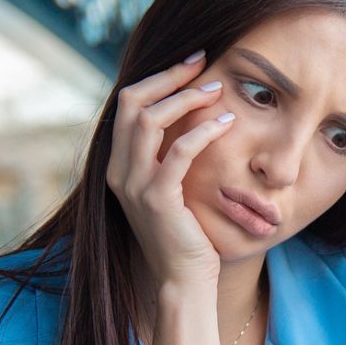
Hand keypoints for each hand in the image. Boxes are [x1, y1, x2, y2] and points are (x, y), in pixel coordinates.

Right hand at [106, 49, 234, 287]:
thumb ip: (167, 156)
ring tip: (217, 90)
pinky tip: (227, 124)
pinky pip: (179, 151)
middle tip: (202, 63)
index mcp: (118, 165)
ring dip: (186, 98)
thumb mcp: (169, 188)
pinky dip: (204, 131)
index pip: (127, 104)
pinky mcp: (158, 199)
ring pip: (149, 120)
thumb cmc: (184, 234)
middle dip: (169, 77)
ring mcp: (135, 185)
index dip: (159, 79)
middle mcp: (118, 172)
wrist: (182, 281)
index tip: (191, 66)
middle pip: (131, 102)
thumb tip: (189, 115)